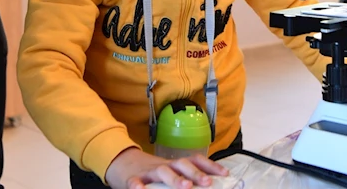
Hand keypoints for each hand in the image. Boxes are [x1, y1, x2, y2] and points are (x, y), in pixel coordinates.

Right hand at [105, 147, 227, 188]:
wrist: (122, 163)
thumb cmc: (151, 172)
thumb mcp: (169, 171)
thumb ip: (184, 176)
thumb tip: (208, 182)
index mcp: (175, 164)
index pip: (194, 160)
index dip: (210, 166)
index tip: (225, 174)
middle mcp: (164, 165)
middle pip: (181, 164)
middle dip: (195, 173)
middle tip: (207, 183)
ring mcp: (148, 172)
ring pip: (162, 172)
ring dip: (174, 178)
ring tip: (185, 187)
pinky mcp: (133, 179)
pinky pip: (135, 182)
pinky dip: (139, 187)